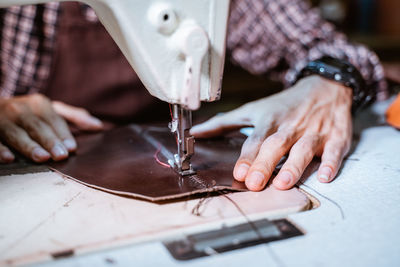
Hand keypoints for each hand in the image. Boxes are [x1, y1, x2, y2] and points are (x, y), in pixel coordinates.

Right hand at [0, 94, 102, 162]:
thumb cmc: (30, 113)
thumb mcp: (51, 110)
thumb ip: (74, 117)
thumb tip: (99, 126)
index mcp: (38, 103)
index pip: (54, 120)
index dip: (63, 134)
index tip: (72, 149)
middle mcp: (19, 108)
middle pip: (37, 126)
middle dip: (49, 141)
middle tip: (61, 155)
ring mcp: (1, 118)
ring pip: (15, 133)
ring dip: (28, 146)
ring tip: (42, 157)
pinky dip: (0, 149)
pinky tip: (10, 159)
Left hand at [191, 75, 352, 190]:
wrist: (324, 86)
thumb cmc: (284, 104)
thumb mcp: (254, 109)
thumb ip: (225, 122)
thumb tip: (197, 132)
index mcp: (270, 120)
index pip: (256, 139)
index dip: (247, 156)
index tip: (239, 173)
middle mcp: (290, 126)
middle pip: (277, 145)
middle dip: (265, 164)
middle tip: (255, 183)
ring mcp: (314, 132)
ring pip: (304, 149)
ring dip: (294, 166)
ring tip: (283, 183)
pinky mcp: (335, 136)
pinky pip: (335, 150)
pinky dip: (332, 163)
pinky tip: (325, 177)